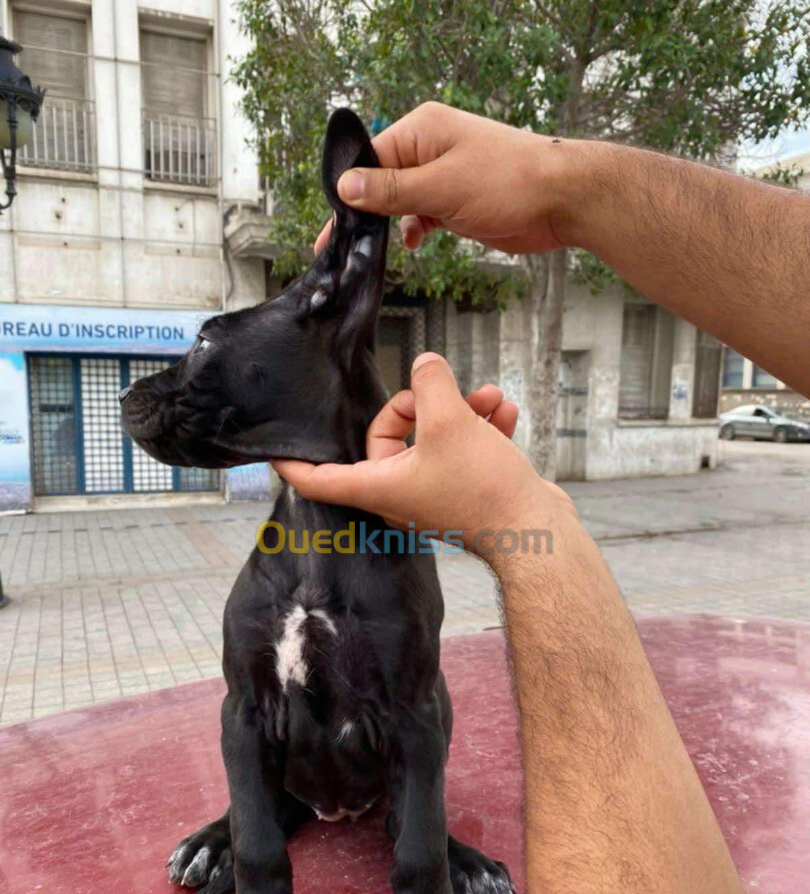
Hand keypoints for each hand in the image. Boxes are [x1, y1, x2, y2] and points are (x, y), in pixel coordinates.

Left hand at [272, 353, 575, 559]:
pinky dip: (481, 429)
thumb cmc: (484, 487)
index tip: (273, 451)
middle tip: (443, 395)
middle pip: (387, 438)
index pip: (318, 479)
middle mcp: (401, 494)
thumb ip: (432, 383)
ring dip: (461, 410)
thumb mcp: (450, 420)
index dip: (293, 463)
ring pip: (433, 438)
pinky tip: (503, 413)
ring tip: (488, 397)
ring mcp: (435, 493)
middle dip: (420, 405)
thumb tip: (425, 366)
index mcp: (380, 486)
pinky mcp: (466, 491)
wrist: (537, 528)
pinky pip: (463, 449)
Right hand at [314, 102, 580, 254]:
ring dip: (393, 223)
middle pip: (381, 180)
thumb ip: (390, 190)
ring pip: (401, 201)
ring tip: (380, 248)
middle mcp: (429, 148)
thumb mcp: (440, 188)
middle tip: (346, 246)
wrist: (561, 201)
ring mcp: (444, 174)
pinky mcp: (456, 199)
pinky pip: (422, 213)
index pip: (369, 159)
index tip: (334, 226)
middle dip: (367, 211)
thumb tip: (345, 187)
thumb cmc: (509, 183)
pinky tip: (416, 242)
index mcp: (422, 130)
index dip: (350, 193)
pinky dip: (415, 228)